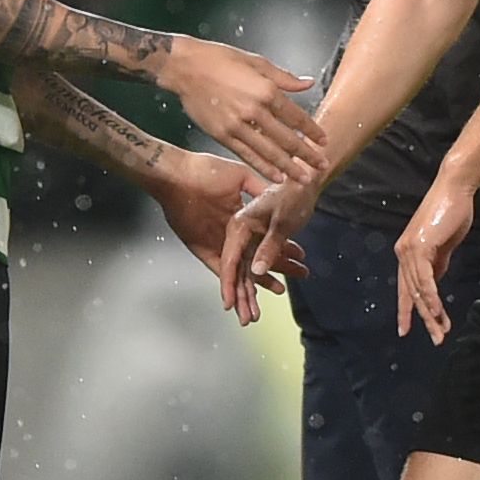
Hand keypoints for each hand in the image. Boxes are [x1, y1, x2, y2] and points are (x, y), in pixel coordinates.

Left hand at [141, 149, 269, 319]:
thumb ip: (258, 188)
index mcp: (241, 220)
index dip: (282, 252)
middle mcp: (230, 235)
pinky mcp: (201, 248)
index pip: (264, 242)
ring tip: (258, 310)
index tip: (300, 260)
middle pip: (252, 263)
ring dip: (246, 293)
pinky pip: (219, 271)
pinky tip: (239, 299)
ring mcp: (216, 243)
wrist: (179, 173)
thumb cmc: (207, 169)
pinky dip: (228, 286)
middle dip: (268, 279)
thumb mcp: (241, 177)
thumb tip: (275, 193)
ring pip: (235, 273)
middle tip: (284, 291)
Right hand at [154, 34, 326, 189]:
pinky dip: (263, 167)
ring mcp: (237, 125)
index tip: (323, 140)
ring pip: (269, 152)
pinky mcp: (223, 135)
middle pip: (287, 139)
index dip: (312, 131)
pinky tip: (276, 177)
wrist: (185, 67)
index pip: (296, 116)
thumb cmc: (219, 59)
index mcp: (266, 90)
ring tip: (303, 179)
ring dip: (289, 168)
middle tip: (321, 166)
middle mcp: (254, 110)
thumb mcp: (256, 61)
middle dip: (306, 155)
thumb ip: (284, 77)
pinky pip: (247, 155)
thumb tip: (308, 83)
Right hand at [218, 177, 323, 320]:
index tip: (229, 306)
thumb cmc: (294, 195)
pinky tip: (290, 278)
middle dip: (246, 295)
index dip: (229, 285)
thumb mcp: (282, 223)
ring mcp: (251, 234)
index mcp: (239, 225)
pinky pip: (265, 257)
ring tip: (268, 306)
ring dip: (264, 285)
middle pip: (240, 269)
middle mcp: (241, 231)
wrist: (307, 180)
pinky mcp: (263, 235)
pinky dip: (277, 269)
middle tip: (251, 319)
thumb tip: (257, 272)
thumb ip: (269, 247)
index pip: (230, 261)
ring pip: (253, 266)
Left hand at [395, 180, 474, 342]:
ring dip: (431, 314)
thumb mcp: (444, 245)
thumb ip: (438, 264)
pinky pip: (425, 279)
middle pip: (412, 293)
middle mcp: (403, 253)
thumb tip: (435, 282)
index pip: (406, 288)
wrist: (455, 190)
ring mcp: (409, 250)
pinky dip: (432, 297)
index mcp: (407, 253)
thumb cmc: (452, 213)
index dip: (406, 310)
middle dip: (423, 319)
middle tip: (435, 339)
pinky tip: (437, 311)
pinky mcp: (420, 247)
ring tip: (441, 332)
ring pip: (418, 290)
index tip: (406, 330)